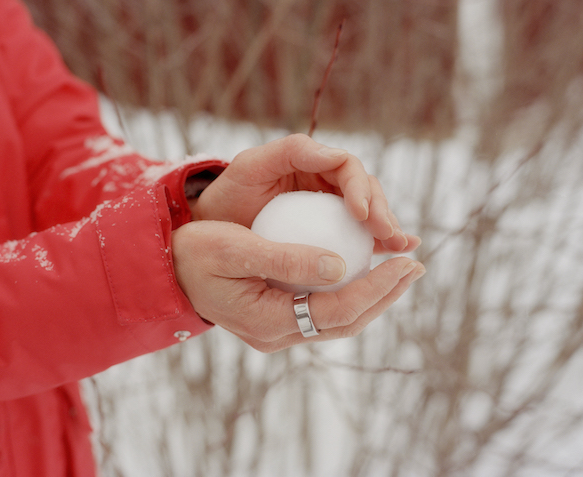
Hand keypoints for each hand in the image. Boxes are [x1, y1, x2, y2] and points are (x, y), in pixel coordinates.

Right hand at [172, 220, 424, 352]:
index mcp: (267, 322)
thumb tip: (341, 265)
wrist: (168, 271)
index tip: (404, 262)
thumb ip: (286, 258)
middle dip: (385, 296)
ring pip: (338, 320)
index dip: (375, 288)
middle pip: (345, 322)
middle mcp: (276, 335)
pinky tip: (364, 270)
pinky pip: (323, 310)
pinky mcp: (278, 318)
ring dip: (373, 296)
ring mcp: (277, 330)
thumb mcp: (235, 247)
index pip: (336, 311)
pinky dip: (350, 292)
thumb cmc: (195, 253)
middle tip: (414, 265)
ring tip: (400, 269)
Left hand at [192, 134, 414, 251]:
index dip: (361, 189)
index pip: (348, 169)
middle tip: (390, 235)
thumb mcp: (251, 166)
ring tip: (400, 247)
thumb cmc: (229, 195)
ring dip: (387, 230)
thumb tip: (338, 156)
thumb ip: (292, 152)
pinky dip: (377, 246)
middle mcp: (326, 184)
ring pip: (368, 217)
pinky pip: (357, 239)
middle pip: (367, 192)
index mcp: (312, 163)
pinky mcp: (329, 235)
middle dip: (382, 211)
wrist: (214, 229)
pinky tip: (393, 257)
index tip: (364, 214)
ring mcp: (330, 211)